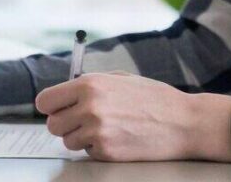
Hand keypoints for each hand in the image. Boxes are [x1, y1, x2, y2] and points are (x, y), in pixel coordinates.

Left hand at [35, 73, 230, 161]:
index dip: (50, 107)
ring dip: (80, 137)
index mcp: (88, 85)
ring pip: (67, 140)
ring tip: (104, 129)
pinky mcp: (108, 152)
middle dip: (64, 124)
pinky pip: (88, 152)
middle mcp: (89, 107)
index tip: (57, 109)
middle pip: (52, 124)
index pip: (44, 101)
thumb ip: (87, 85)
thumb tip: (62, 93)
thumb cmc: (153, 98)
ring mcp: (98, 131)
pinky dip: (98, 148)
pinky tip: (118, 138)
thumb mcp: (117, 79)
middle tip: (81, 122)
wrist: (185, 122)